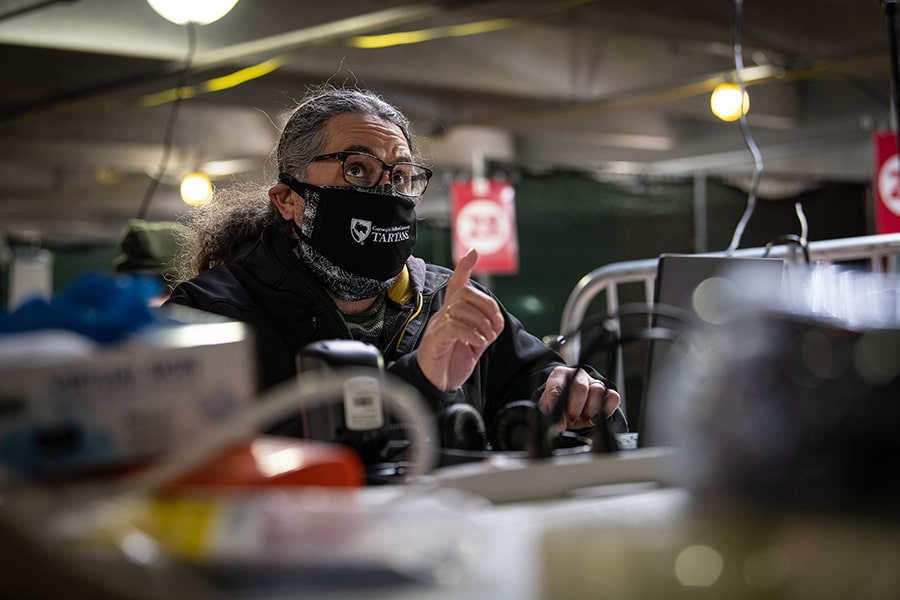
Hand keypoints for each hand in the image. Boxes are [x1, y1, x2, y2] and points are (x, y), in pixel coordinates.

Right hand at [417, 248, 504, 390]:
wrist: (435, 384)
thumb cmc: (451, 362)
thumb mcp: (474, 342)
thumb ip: (485, 329)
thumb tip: (497, 321)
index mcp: (452, 314)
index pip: (457, 285)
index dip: (464, 267)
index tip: (473, 252)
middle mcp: (443, 316)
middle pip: (465, 293)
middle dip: (487, 306)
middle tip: (495, 327)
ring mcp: (437, 326)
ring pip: (461, 308)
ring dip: (482, 323)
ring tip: (486, 339)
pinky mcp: (435, 340)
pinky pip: (454, 326)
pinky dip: (472, 333)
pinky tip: (477, 343)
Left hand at [538, 366, 620, 431]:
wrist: (570, 410)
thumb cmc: (559, 407)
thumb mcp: (549, 409)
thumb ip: (550, 414)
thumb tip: (558, 426)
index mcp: (560, 376)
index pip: (557, 387)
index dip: (557, 406)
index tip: (559, 424)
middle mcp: (579, 376)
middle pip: (580, 387)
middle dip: (575, 409)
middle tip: (571, 420)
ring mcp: (595, 383)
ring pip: (598, 391)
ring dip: (590, 411)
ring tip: (582, 419)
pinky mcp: (608, 393)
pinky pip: (613, 398)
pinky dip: (606, 410)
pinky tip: (596, 419)